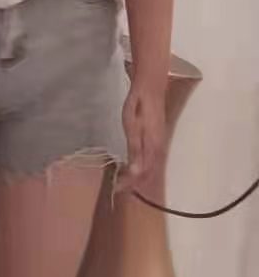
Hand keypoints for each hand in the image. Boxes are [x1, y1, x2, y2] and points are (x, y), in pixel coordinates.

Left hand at [118, 79, 166, 194]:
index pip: (141, 173)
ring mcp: (159, 143)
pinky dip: (142, 167)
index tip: (117, 189)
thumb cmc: (138, 104)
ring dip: (138, 176)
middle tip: (119, 188)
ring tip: (125, 181)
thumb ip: (134, 149)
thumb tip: (135, 172)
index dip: (129, 183)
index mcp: (152, 148)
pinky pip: (151, 159)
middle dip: (134, 183)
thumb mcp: (132, 126)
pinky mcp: (157, 138)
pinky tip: (135, 166)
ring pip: (150, 167)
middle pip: (147, 173)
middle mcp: (158, 149)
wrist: (151, 87)